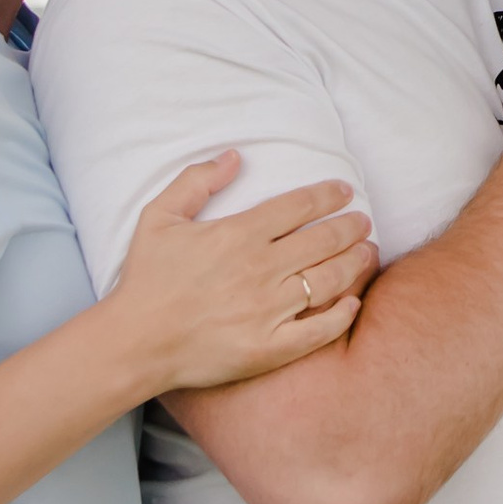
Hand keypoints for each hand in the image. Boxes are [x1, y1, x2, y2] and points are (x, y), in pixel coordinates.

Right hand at [104, 156, 375, 399]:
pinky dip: (342, 315)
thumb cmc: (146, 279)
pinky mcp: (270, 348)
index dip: (328, 195)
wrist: (134, 342)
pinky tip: (354, 302)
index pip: (299, 205)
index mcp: (239, 234)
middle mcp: (261, 269)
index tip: (345, 191)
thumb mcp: (159, 217)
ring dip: (355, 263)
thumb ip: (196, 180)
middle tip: (364, 222)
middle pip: (323, 240)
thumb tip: (234, 155)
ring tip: (368, 252)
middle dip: (351, 227)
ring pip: (328, 279)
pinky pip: (318, 331)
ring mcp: (268, 310)